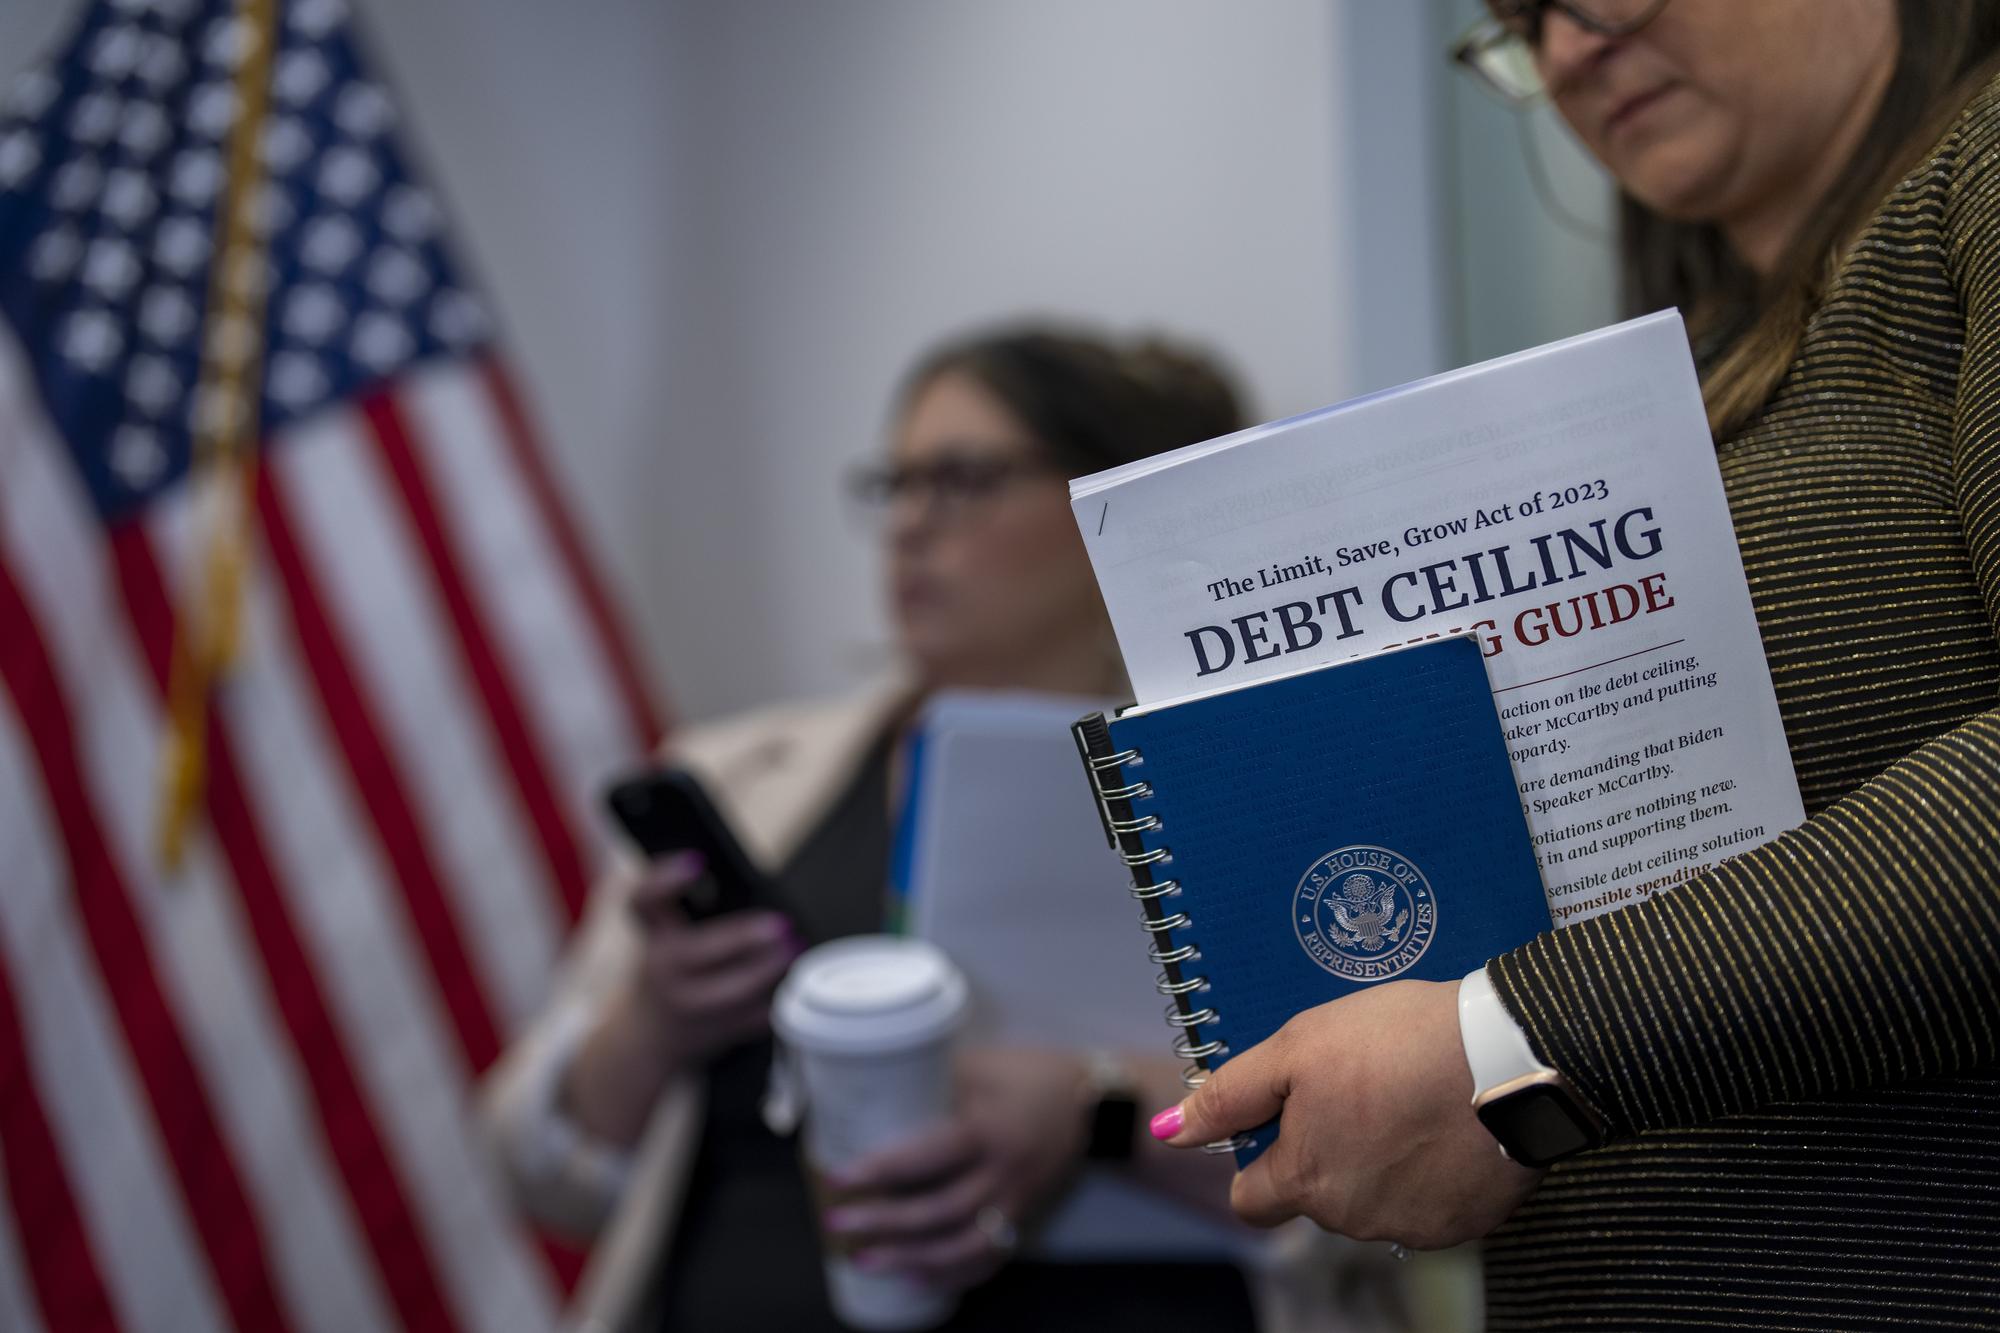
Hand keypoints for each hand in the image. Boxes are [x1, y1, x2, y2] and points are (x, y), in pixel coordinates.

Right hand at [620, 852, 798, 1069]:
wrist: (650, 1038)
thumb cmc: (670, 972)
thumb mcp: (665, 937)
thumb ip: (691, 911)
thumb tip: (755, 883)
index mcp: (654, 937)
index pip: (644, 902)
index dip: (665, 879)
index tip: (697, 860)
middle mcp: (665, 971)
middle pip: (695, 953)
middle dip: (741, 938)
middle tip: (780, 924)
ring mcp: (689, 1005)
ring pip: (730, 992)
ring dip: (768, 969)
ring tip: (795, 948)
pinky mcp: (716, 1031)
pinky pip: (753, 1018)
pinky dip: (778, 999)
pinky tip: (795, 981)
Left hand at [821, 1047, 1092, 1290]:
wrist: (1095, 1102)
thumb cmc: (1032, 1073)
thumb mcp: (983, 1065)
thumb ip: (936, 1080)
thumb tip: (872, 1095)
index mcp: (990, 1130)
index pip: (929, 1156)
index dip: (881, 1169)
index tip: (839, 1176)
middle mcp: (1005, 1173)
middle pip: (940, 1211)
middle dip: (886, 1223)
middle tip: (838, 1223)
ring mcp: (1017, 1200)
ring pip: (963, 1244)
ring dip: (911, 1259)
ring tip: (865, 1260)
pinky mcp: (1023, 1214)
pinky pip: (989, 1256)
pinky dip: (952, 1274)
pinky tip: (915, 1279)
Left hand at [1153, 979, 1541, 1249]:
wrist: (1512, 1051)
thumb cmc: (1399, 1041)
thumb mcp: (1298, 1047)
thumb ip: (1231, 1095)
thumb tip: (1169, 1132)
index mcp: (1305, 1180)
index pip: (1251, 1200)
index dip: (1259, 1156)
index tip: (1286, 1116)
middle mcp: (1353, 1220)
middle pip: (1316, 1195)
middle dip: (1326, 1148)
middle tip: (1359, 1086)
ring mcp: (1413, 1226)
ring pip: (1373, 1199)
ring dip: (1379, 1159)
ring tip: (1408, 1096)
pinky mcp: (1468, 1222)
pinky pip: (1430, 1201)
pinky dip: (1431, 1169)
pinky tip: (1445, 1122)